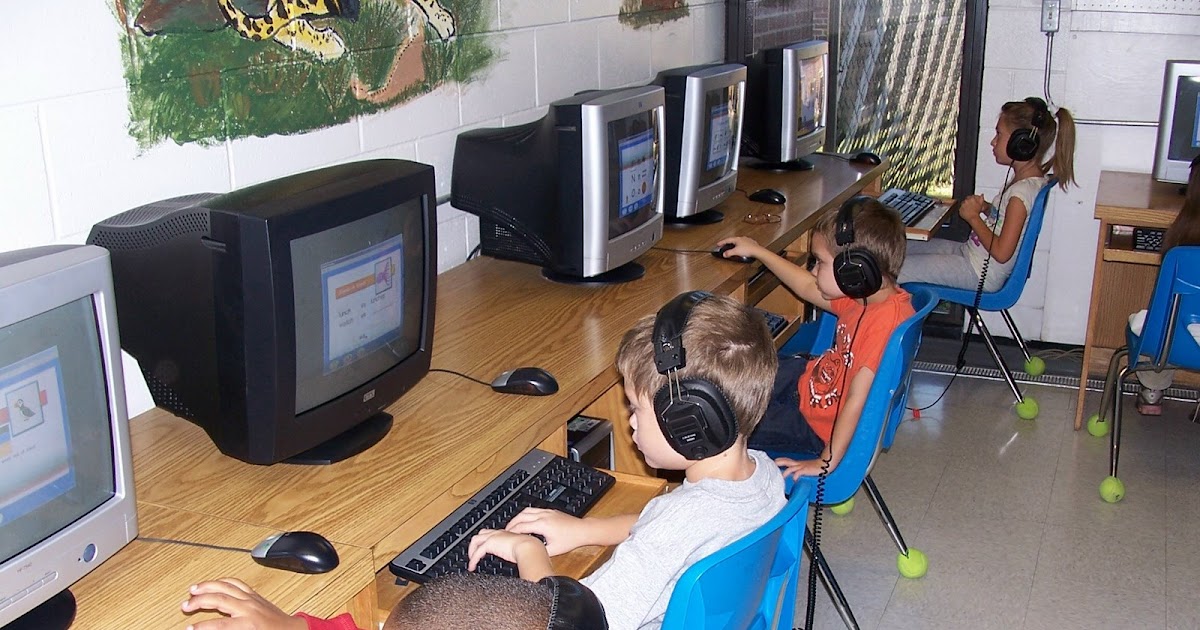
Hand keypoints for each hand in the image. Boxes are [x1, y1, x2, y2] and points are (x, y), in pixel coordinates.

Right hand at [181, 578, 305, 629]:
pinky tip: (212, 582)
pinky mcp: (254, 594)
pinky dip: (222, 580)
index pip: (218, 624)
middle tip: (185, 606)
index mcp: (247, 623)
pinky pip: (236, 582)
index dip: (201, 627)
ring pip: (226, 585)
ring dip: (208, 586)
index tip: (189, 628)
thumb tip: (211, 629)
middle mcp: (248, 607)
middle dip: (199, 601)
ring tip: (193, 589)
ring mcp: (252, 598)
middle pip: (219, 598)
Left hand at [467, 529, 546, 570]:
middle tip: (475, 554)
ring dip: (472, 550)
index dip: (486, 541)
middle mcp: (498, 534)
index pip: (492, 534)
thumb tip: (520, 561)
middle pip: (481, 534)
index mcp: (506, 534)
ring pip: (475, 540)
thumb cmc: (530, 549)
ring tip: (472, 562)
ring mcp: (493, 537)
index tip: (485, 551)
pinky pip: (477, 552)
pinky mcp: (490, 543)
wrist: (530, 547)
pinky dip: (473, 559)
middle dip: (476, 543)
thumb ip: (517, 552)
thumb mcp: (521, 550)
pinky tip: (472, 567)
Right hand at [505, 507, 585, 555]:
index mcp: (543, 525)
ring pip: (527, 511)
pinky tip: (525, 520)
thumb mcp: (554, 551)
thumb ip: (540, 551)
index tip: (505, 536)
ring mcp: (547, 512)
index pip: (521, 527)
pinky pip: (534, 510)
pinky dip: (526, 514)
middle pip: (521, 516)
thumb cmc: (571, 540)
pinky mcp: (550, 511)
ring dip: (517, 517)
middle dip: (511, 523)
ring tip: (513, 525)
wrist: (583, 530)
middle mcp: (543, 516)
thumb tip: (530, 554)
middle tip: (505, 531)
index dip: (511, 532)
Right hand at [716, 236, 763, 260]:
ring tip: (733, 247)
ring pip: (739, 241)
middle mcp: (742, 238)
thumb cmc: (747, 250)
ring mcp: (746, 240)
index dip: (722, 242)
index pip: (727, 240)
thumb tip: (724, 254)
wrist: (757, 251)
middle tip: (724, 245)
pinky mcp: (751, 243)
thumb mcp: (736, 252)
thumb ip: (729, 253)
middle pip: (733, 240)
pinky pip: (744, 244)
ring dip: (735, 244)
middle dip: (728, 243)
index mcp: (737, 239)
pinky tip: (741, 249)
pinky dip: (741, 246)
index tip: (718, 243)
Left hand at [774, 456, 831, 480]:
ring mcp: (802, 466)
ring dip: (785, 473)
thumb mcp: (805, 468)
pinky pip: (799, 473)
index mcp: (797, 463)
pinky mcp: (806, 470)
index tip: (771, 464)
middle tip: (770, 466)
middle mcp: (798, 464)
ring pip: (790, 467)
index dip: (778, 461)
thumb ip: (798, 470)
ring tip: (781, 478)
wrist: (825, 464)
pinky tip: (795, 480)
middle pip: (785, 461)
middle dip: (778, 463)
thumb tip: (793, 476)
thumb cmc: (816, 467)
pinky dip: (796, 476)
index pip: (785, 460)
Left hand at [957, 195, 986, 220]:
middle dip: (967, 203)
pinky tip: (966, 212)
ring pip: (963, 204)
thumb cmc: (977, 211)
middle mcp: (966, 201)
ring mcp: (962, 205)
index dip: (970, 200)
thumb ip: (981, 198)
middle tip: (970, 207)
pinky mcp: (960, 209)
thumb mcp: (981, 204)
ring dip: (965, 206)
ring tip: (968, 210)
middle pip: (965, 200)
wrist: (973, 217)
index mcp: (971, 198)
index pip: (969, 197)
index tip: (971, 202)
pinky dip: (962, 210)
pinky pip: (960, 209)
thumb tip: (982, 195)